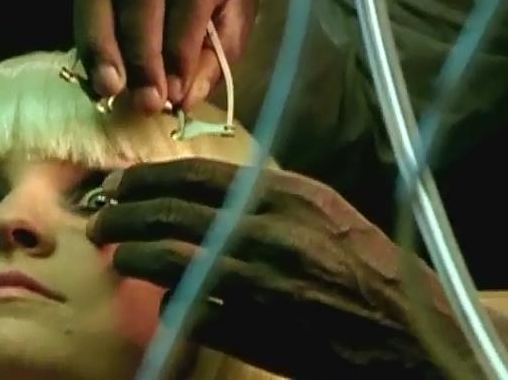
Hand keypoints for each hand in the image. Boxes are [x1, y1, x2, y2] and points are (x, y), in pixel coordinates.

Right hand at [71, 0, 257, 112]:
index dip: (179, 48)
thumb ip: (217, 51)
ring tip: (106, 86)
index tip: (172, 93)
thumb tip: (185, 97)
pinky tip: (91, 61)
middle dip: (139, 52)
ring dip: (99, 42)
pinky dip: (84, 27)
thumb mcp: (235, 7)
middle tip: (141, 99)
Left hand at [86, 158, 467, 376]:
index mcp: (286, 195)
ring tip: (118, 256)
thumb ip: (264, 201)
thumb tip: (203, 198)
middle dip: (123, 216)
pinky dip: (171, 304)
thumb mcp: (323, 214)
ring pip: (167, 259)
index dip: (147, 178)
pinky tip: (165, 302)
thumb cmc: (367, 269)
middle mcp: (266, 231)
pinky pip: (190, 310)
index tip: (119, 184)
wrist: (406, 332)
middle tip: (101, 223)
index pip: (194, 174)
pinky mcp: (251, 326)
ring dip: (132, 256)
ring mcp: (255, 280)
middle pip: (169, 213)